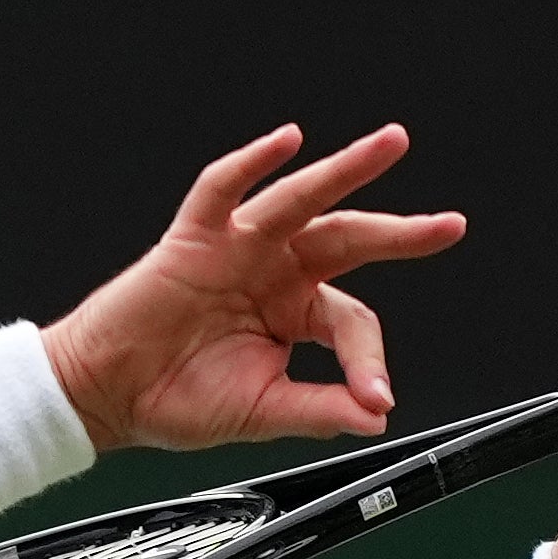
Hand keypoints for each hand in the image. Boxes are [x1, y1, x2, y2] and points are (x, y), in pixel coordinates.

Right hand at [41, 125, 464, 450]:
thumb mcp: (263, 411)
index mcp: (295, 313)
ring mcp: (238, 249)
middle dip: (401, 232)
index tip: (375, 396)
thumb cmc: (176, 399)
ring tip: (390, 145)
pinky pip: (225, 189)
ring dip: (347, 169)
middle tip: (449, 225)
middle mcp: (275, 271)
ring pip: (300, 200)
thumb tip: (376, 415)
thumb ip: (320, 409)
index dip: (368, 359)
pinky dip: (254, 162)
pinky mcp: (196, 238)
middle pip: (349, 239)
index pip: (352, 322)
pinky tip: (286, 142)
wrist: (108, 395)